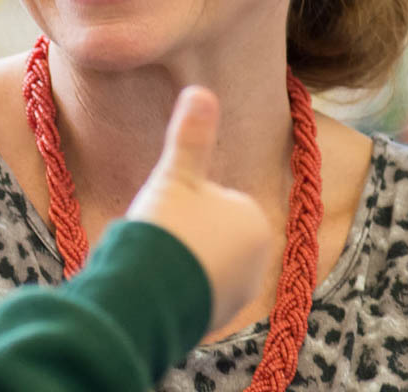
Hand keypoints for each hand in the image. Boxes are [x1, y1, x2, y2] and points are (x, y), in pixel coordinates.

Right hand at [125, 86, 274, 332]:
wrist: (149, 292)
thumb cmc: (166, 227)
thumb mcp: (175, 174)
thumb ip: (192, 135)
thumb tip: (200, 89)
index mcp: (253, 219)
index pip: (215, 199)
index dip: (185, 201)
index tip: (168, 213)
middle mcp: (257, 259)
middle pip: (211, 233)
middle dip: (187, 234)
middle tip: (161, 235)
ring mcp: (239, 292)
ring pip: (204, 264)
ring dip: (183, 262)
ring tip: (157, 261)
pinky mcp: (220, 319)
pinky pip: (198, 293)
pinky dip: (180, 290)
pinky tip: (159, 285)